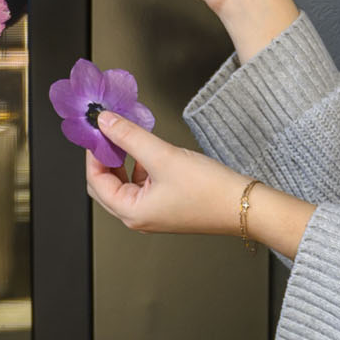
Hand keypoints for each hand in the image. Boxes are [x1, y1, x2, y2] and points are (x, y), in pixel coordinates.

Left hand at [84, 111, 312, 256]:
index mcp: (131, 212)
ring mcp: (153, 213)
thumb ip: (130, 137)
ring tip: (131, 136)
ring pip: (125, 183)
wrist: (246, 205)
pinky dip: (141, 166)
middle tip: (109, 130)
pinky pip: (143, 184)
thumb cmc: (210, 191)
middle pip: (106, 184)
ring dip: (124, 160)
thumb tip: (105, 122)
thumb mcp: (163, 156)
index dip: (94, 152)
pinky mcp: (167, 205)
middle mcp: (138, 217)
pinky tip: (151, 151)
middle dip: (106, 156)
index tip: (97, 129)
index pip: (95, 180)